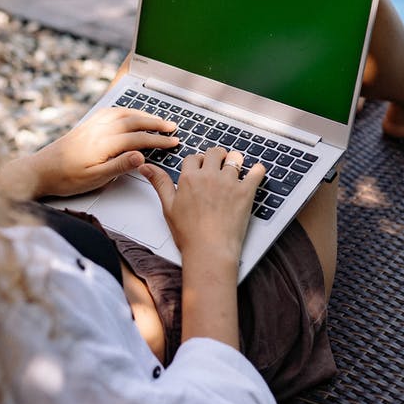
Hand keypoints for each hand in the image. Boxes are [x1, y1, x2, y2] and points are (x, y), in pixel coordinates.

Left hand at [0, 107, 178, 198]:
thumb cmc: (66, 178)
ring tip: (157, 120)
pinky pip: (111, 111)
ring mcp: (92, 125)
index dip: (158, 140)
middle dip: (155, 123)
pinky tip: (130, 114)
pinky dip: (126, 110)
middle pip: (134, 121)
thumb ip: (120, 166)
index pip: (138, 138)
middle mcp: (99, 129)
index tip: (173, 142)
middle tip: (172, 127)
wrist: (40, 171)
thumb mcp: (95, 179)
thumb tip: (141, 156)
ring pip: (123, 113)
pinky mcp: (86, 125)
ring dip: (143, 115)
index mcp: (104, 144)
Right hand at [141, 147, 265, 348]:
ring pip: (235, 158)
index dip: (197, 162)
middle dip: (216, 157)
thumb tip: (145, 166)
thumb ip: (159, 183)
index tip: (201, 168)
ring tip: (235, 170)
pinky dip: (258, 170)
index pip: (193, 157)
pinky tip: (256, 172)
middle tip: (218, 166)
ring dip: (235, 162)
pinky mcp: (246, 192)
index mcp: (189, 178)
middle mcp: (209, 176)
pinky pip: (257, 172)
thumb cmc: (189, 234)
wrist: (210, 250)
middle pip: (215, 152)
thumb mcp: (168, 207)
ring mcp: (229, 182)